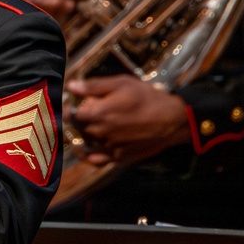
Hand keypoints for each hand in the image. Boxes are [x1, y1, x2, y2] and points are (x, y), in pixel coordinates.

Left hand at [66, 75, 190, 164]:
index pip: (70, 114)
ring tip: (94, 125)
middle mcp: (99, 132)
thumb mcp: (121, 84)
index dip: (70, 109)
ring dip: (86, 135)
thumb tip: (70, 86)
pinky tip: (87, 150)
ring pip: (88, 142)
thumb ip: (93, 86)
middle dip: (79, 120)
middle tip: (87, 112)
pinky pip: (97, 160)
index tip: (73, 105)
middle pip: (79, 128)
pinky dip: (89, 156)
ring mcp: (108, 147)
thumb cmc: (146, 97)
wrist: (173, 120)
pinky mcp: (119, 157)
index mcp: (97, 113)